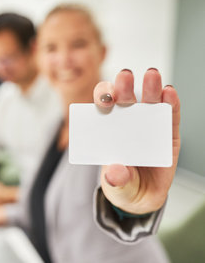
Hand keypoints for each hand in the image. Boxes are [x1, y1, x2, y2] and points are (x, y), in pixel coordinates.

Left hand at [94, 68, 179, 213]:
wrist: (143, 198)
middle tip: (125, 76)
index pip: (103, 108)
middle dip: (123, 86)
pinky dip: (170, 103)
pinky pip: (170, 115)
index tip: (103, 100)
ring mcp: (148, 125)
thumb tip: (116, 172)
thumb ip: (116, 179)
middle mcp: (126, 122)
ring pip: (148, 101)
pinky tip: (169, 92)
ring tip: (151, 74)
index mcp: (107, 129)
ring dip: (149, 87)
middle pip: (123, 99)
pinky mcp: (168, 133)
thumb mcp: (116, 186)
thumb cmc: (123, 185)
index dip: (102, 99)